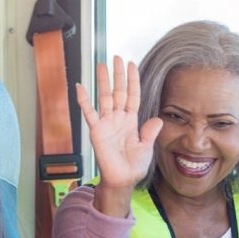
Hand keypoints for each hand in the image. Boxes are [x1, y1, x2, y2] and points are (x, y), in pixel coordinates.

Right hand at [76, 56, 163, 190]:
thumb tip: (158, 119)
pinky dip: (84, 100)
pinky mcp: (96, 131)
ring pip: (104, 97)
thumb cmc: (133, 166)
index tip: (132, 65)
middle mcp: (118, 119)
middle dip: (118, 75)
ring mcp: (106, 123)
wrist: (122, 180)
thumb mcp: (146, 147)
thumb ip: (150, 132)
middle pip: (118, 91)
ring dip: (103, 81)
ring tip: (102, 64)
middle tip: (117, 57)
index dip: (133, 81)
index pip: (132, 96)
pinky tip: (80, 86)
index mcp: (131, 121)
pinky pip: (89, 113)